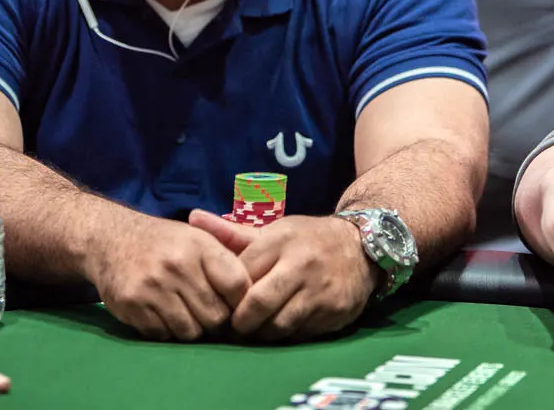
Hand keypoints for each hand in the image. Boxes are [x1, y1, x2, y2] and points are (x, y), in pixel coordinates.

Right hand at [84, 214, 250, 341]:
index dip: (242, 302)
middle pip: (216, 316)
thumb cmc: (164, 242)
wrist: (111, 238)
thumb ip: (227, 263)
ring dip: (191, 329)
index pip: (239, 285)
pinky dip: (167, 330)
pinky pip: (163, 335)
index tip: (236, 306)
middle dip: (216, 321)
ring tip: (185, 312)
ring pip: (190, 332)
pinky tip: (162, 312)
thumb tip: (258, 297)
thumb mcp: (197, 238)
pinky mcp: (132, 306)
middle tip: (209, 314)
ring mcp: (152, 287)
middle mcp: (177, 265)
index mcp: (200, 245)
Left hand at [189, 210, 376, 341]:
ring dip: (262, 332)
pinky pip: (301, 334)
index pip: (240, 274)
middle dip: (240, 321)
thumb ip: (232, 232)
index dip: (227, 292)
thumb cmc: (306, 240)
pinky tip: (280, 328)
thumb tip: (192, 218)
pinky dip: (286, 335)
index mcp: (280, 240)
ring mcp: (320, 291)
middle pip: (258, 304)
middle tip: (233, 325)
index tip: (218, 301)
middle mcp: (300, 264)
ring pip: (279, 325)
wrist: (361, 247)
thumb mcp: (273, 231)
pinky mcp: (334, 312)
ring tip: (255, 329)